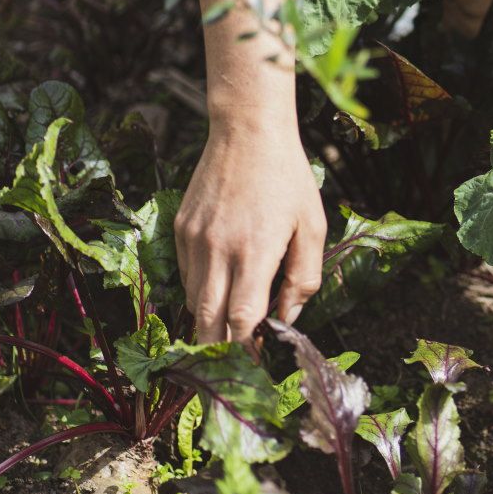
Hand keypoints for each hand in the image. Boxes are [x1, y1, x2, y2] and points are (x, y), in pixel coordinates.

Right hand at [175, 115, 326, 343]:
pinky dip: (200, 288)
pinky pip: (186, 273)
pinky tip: (219, 285)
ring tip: (228, 327)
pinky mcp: (180, 228)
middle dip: (217, 349)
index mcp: (254, 252)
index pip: (241, 319)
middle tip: (233, 362)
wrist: (247, 130)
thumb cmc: (288, 178)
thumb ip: (304, 277)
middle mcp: (217, 250)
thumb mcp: (312, 227)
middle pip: (206, 321)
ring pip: (193, 300)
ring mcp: (193, 239)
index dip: (246, 348)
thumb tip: (288, 316)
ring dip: (208, 319)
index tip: (255, 362)